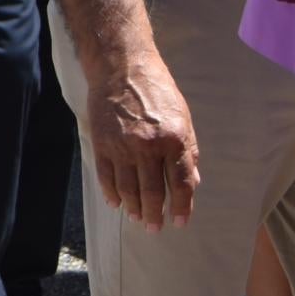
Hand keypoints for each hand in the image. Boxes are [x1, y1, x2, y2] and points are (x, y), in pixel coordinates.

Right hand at [82, 50, 199, 231]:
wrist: (122, 68)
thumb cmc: (157, 91)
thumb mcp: (183, 118)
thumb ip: (188, 152)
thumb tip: (192, 183)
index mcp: (174, 139)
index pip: (181, 183)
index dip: (182, 206)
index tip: (180, 222)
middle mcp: (149, 145)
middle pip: (153, 191)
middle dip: (155, 213)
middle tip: (155, 228)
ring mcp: (123, 145)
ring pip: (129, 188)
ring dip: (134, 208)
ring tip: (138, 219)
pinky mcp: (102, 143)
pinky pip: (107, 176)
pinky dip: (111, 193)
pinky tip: (116, 202)